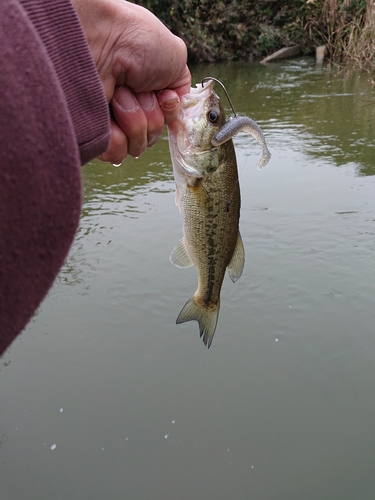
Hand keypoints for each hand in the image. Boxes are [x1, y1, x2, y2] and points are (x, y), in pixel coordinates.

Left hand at [72, 0, 190, 162]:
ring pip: (138, 146)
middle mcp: (129, 107)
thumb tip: (174, 107)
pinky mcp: (94, 134)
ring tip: (119, 94)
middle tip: (135, 88)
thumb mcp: (175, 58)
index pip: (166, 122)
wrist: (101, 40)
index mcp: (147, 92)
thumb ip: (181, 89)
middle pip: (153, 136)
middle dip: (151, 114)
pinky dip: (118, 136)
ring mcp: (111, 121)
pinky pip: (117, 153)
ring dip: (135, 120)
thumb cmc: (136, 41)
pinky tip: (110, 112)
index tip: (164, 95)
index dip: (168, 112)